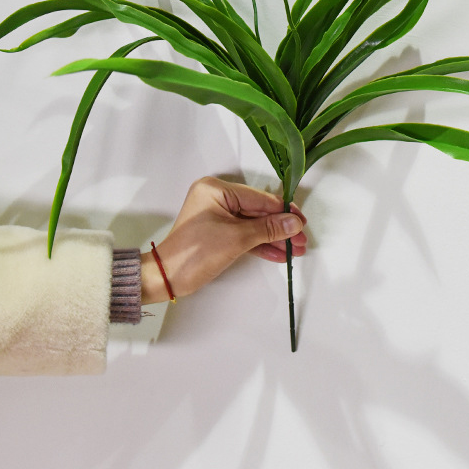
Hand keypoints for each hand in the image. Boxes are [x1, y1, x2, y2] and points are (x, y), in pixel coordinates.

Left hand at [140, 177, 307, 302]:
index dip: (283, 212)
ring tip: (295, 250)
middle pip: (258, 211)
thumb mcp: (237, 239)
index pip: (260, 198)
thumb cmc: (194, 253)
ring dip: (274, 238)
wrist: (166, 278)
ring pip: (253, 224)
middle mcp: (216, 197)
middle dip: (280, 228)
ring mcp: (217, 215)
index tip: (302, 223)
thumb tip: (294, 223)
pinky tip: (278, 253)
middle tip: (301, 241)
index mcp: (216, 190)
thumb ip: (268, 228)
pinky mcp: (217, 231)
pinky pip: (244, 234)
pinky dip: (260, 244)